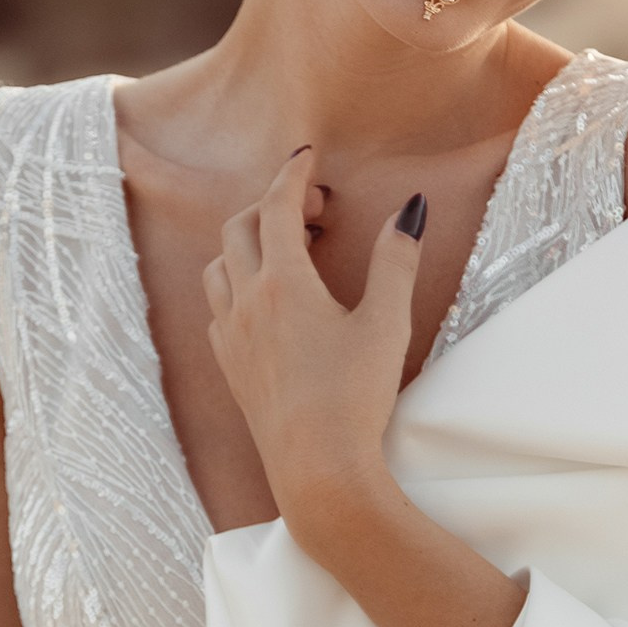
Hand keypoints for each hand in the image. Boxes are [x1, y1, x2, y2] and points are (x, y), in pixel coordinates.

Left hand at [203, 150, 426, 540]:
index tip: (306, 155)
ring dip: (245, 243)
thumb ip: (395, 261)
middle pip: (239, 229)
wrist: (318, 471)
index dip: (291, 174)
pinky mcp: (229, 369)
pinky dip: (235, 285)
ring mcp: (230, 338)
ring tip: (286, 250)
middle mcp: (246, 303)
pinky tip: (264, 301)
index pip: (275, 207)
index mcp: (283, 284)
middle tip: (313, 209)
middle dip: (271, 205)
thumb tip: (410, 209)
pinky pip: (217, 309)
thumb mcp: (387, 324)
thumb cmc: (356, 399)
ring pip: (219, 267)